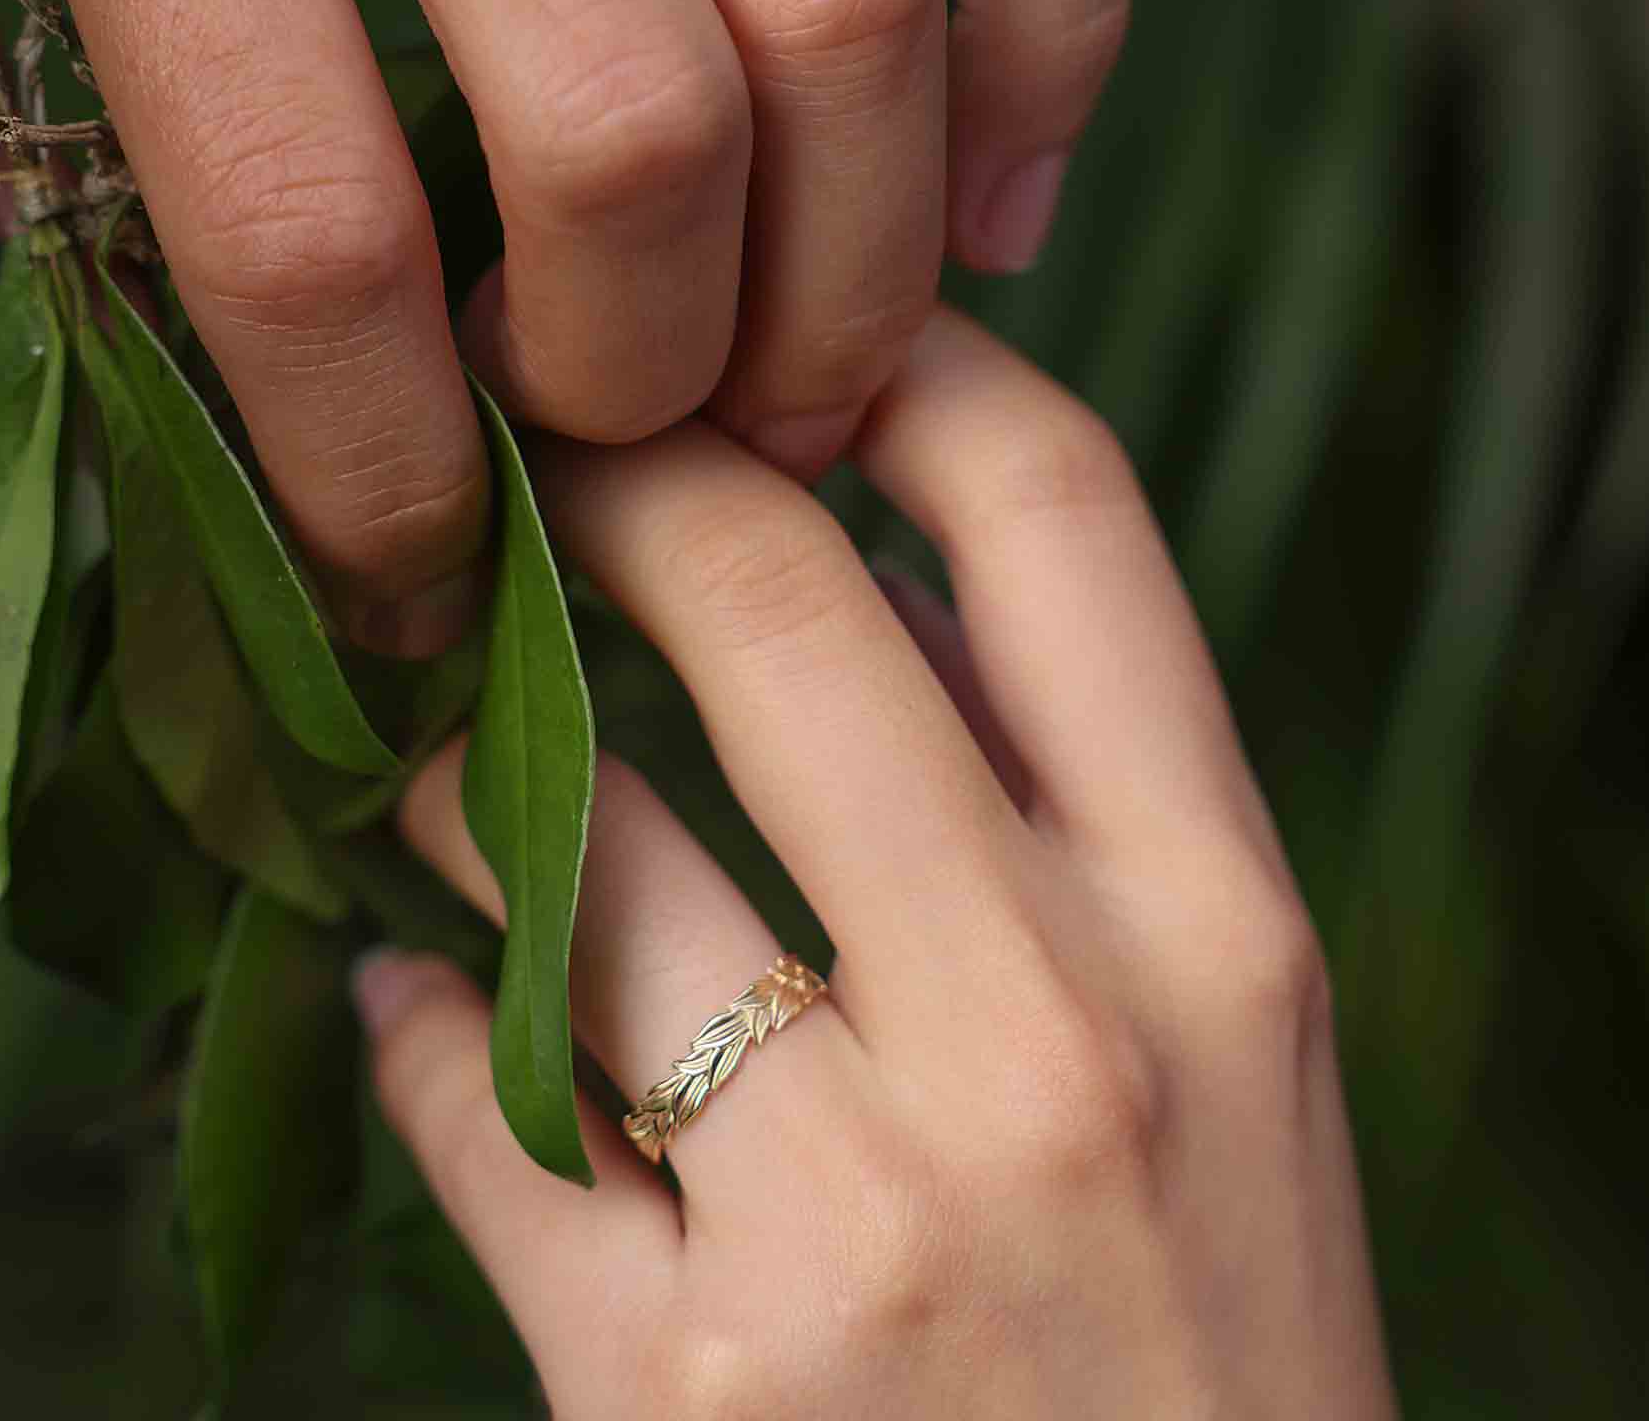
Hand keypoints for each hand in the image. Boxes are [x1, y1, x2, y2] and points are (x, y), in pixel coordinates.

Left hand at [0, 0, 1130, 653]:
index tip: (429, 577)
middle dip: (658, 380)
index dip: (390, 477)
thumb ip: (54, 71)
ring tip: (816, 389)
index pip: (308, 220)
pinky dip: (1062, 45)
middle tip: (645, 457)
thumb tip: (267, 410)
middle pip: (636, 132)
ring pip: (860, 4)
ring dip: (863, 274)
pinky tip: (1004, 203)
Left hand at [353, 313, 1394, 1417]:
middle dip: (616, 478)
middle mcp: (1061, 1024)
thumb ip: (1076, 824)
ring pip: (569, 828)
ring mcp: (867, 1205)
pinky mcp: (686, 1392)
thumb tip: (873, 586)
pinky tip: (422, 1028)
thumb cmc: (1209, 1360)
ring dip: (462, 762)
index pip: (1067, 516)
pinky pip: (469, 1107)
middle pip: (778, 592)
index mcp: (1221, 922)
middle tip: (535, 458)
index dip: (905, 361)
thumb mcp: (1231, 1065)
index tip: (786, 333)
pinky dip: (418, 1035)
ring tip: (432, 748)